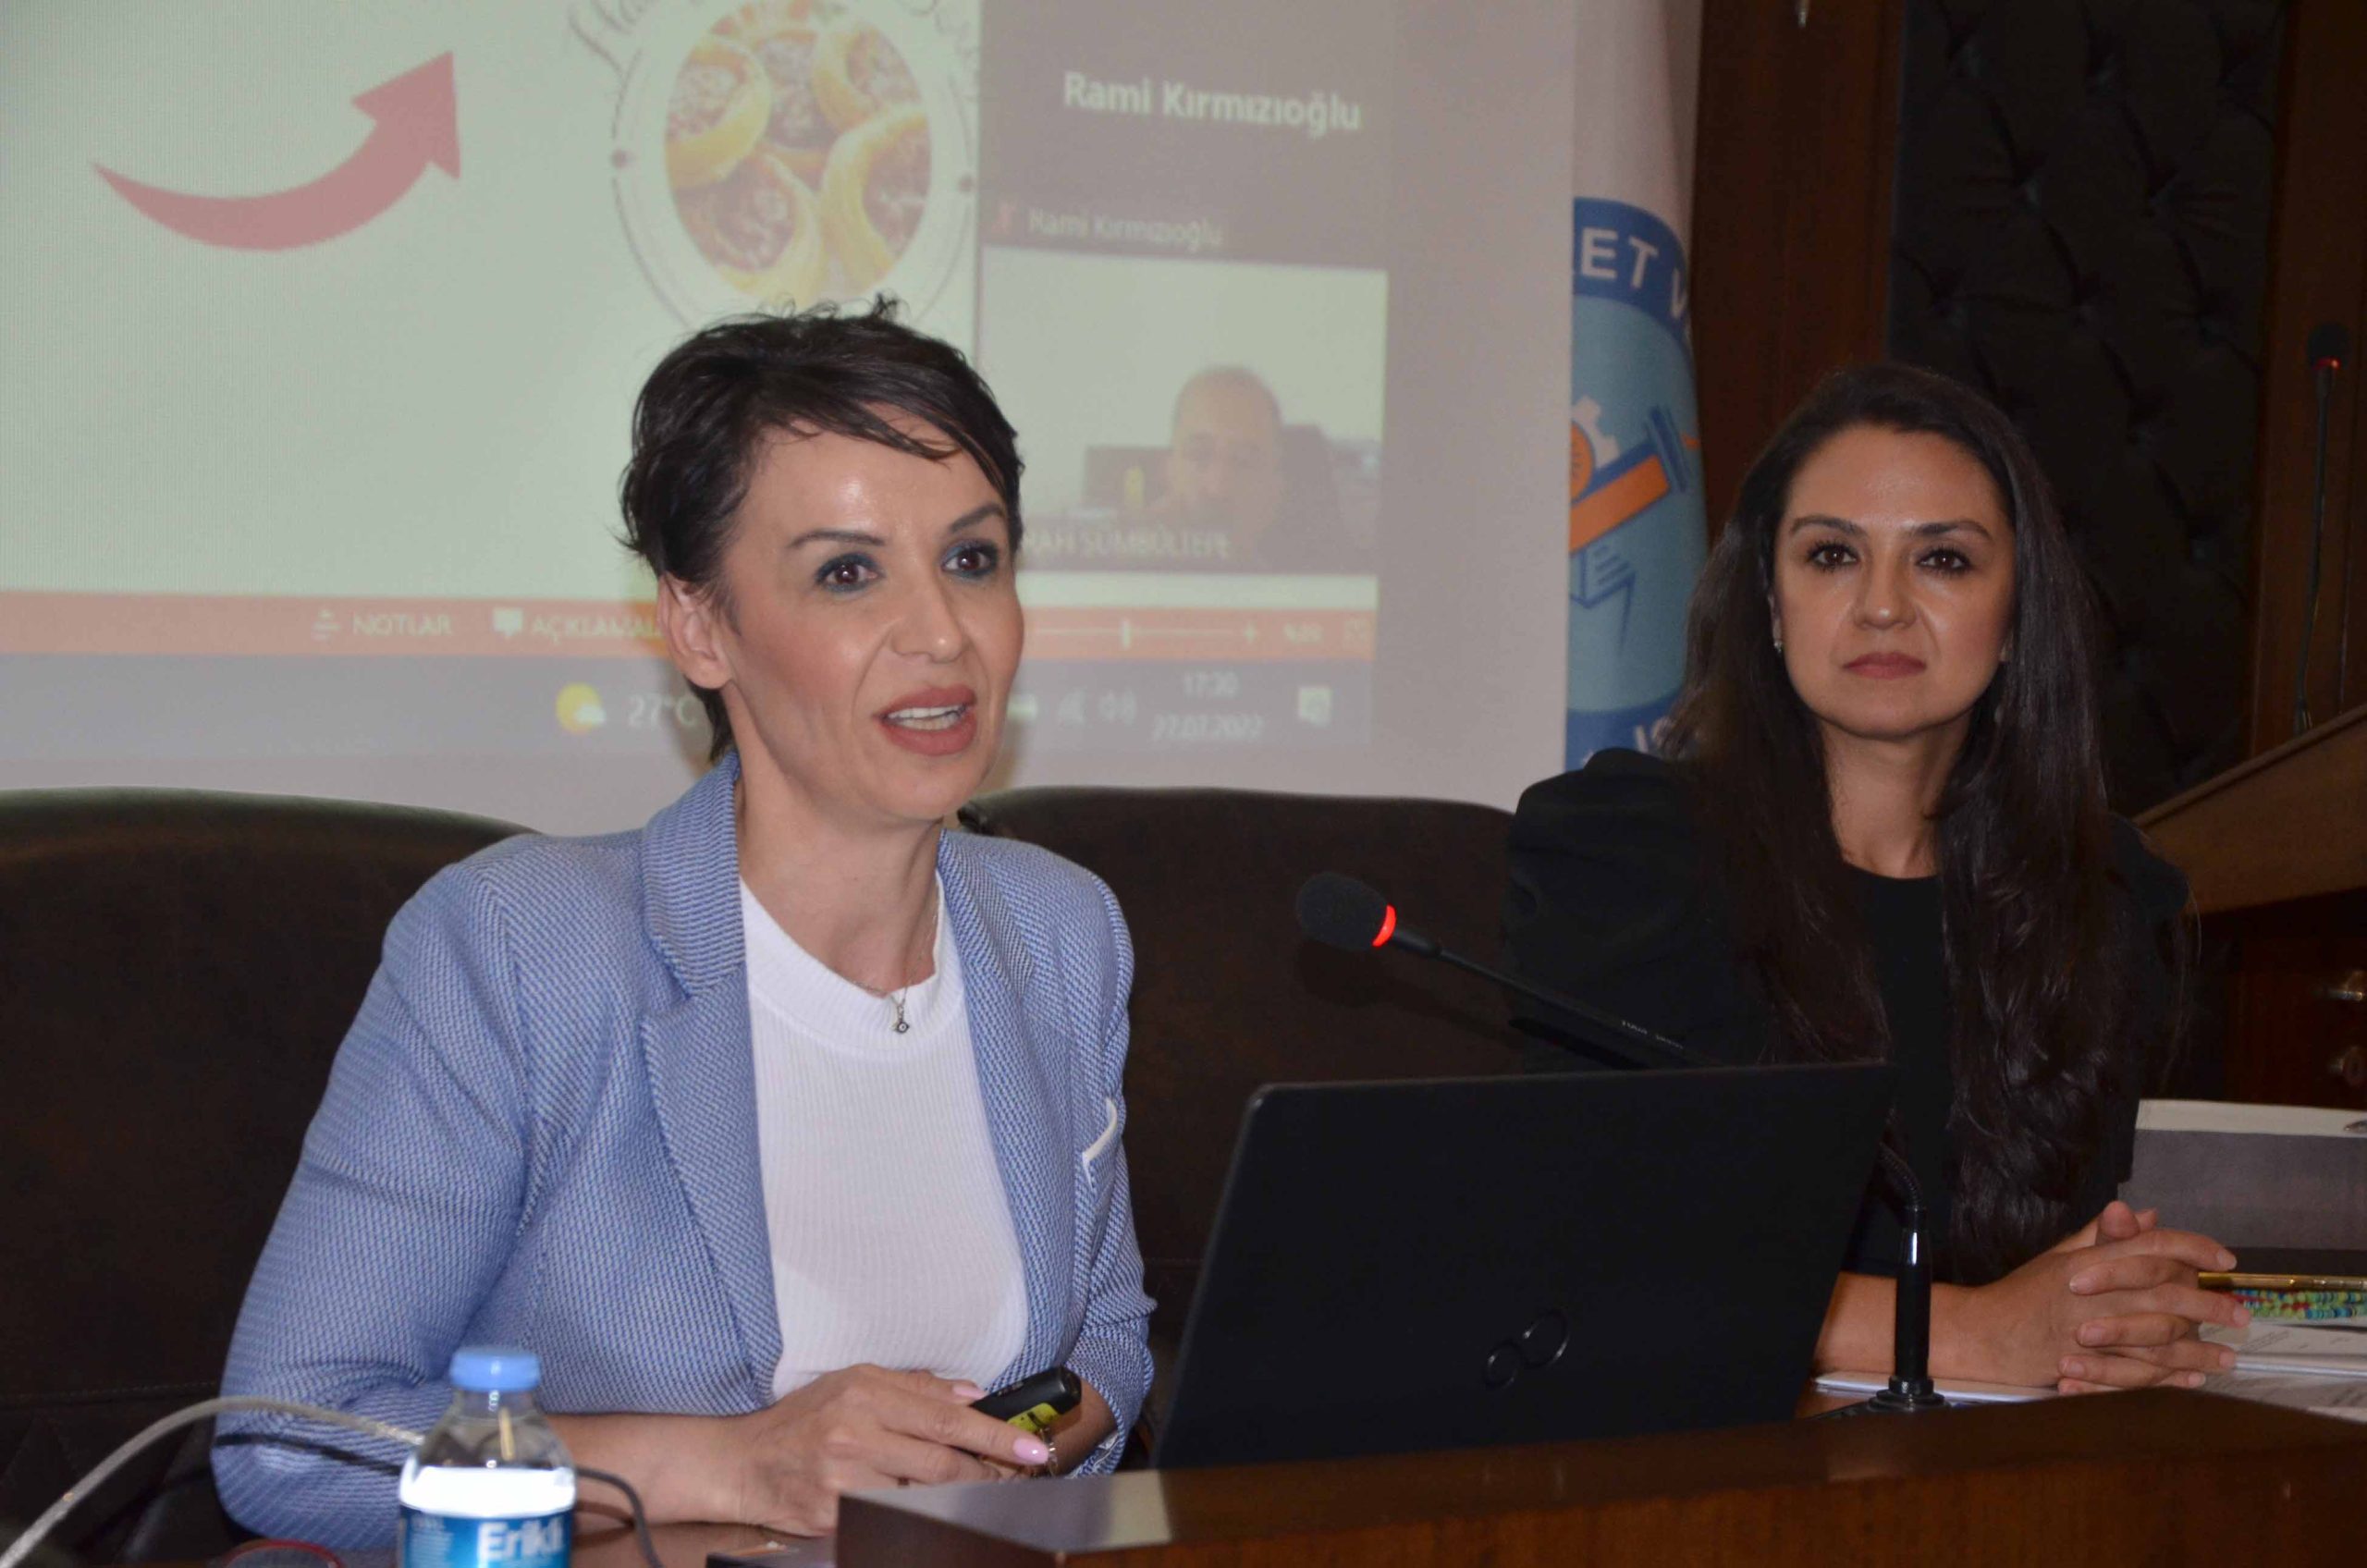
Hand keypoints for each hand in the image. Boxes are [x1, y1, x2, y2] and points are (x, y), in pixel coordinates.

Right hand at [718, 1365, 1050, 1534]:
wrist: (743, 1463)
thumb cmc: (802, 1419)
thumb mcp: (854, 1381)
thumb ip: (916, 1386)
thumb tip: (973, 1394)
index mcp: (864, 1394)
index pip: (945, 1417)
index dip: (994, 1435)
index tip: (1031, 1447)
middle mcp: (855, 1434)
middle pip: (942, 1462)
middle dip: (987, 1472)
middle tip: (1014, 1474)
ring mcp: (845, 1480)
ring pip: (925, 1495)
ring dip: (958, 1495)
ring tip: (977, 1487)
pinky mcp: (836, 1516)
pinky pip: (893, 1517)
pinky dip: (918, 1512)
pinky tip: (927, 1505)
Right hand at [1941, 1203, 2243, 1390]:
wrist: (1984, 1334)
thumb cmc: (2024, 1293)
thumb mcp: (2061, 1255)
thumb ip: (2106, 1237)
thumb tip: (2146, 1215)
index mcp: (2088, 1261)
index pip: (2150, 1246)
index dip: (2192, 1248)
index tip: (2225, 1260)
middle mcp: (2092, 1294)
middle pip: (2164, 1295)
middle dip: (2209, 1305)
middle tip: (2242, 1314)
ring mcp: (2089, 1333)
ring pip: (2158, 1340)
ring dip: (2199, 1348)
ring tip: (2228, 1355)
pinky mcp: (2088, 1367)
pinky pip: (2138, 1373)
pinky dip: (2171, 1376)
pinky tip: (2194, 1377)